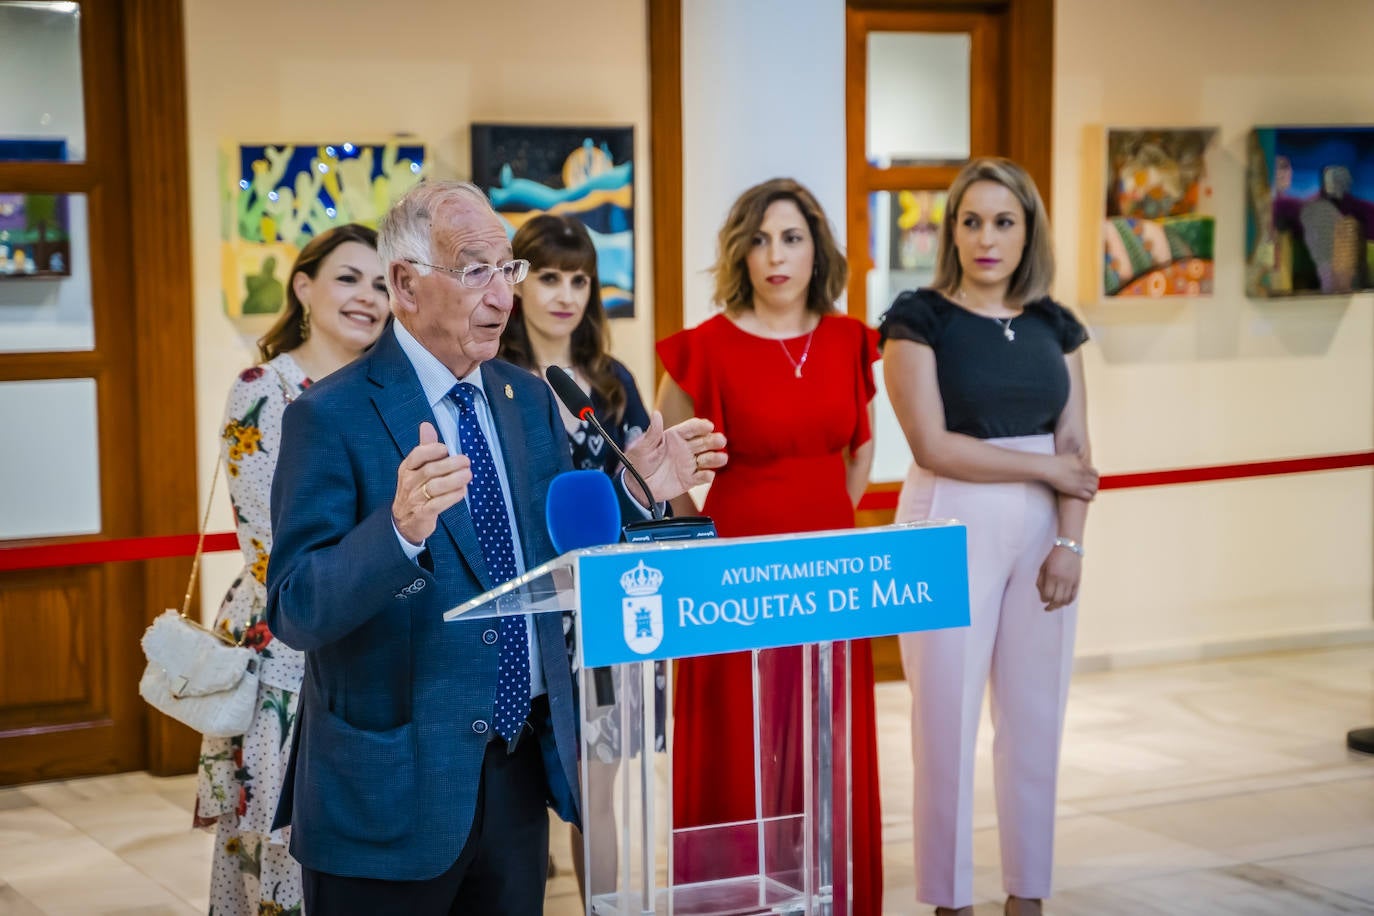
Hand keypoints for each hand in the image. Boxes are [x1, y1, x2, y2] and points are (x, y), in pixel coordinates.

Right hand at [392, 422, 470, 543]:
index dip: (432, 450)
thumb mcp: (416, 468)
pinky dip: (451, 497)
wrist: (404, 522)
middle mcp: (409, 482)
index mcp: (407, 468)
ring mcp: (415, 499)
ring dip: (453, 480)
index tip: (447, 449)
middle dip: (449, 465)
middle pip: (429, 471)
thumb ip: (425, 448)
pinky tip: (462, 491)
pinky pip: (437, 504)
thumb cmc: (415, 490)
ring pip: (434, 487)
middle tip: (466, 461)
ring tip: (468, 475)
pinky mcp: (422, 514)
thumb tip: (426, 425)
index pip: (417, 455)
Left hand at [622, 412, 727, 505]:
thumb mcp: (642, 447)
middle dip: (714, 440)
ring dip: (715, 458)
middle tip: (720, 441)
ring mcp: (689, 464)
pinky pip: (703, 477)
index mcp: (674, 437)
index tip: (709, 426)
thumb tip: (656, 414)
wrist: (637, 487)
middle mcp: (685, 448)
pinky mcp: (690, 479)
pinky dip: (707, 476)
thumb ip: (652, 432)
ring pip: (708, 458)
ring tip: (720, 458)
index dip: (701, 426)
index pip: (691, 428)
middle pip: (705, 441)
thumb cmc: (638, 463)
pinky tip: (707, 474)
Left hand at [1036, 544, 1080, 610]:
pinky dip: (1068, 602)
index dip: (1044, 599)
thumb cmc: (1053, 557)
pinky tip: (1064, 602)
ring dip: (1059, 605)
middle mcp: (1062, 580)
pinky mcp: (1078, 582)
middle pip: (1057, 600)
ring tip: (1055, 605)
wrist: (1069, 548)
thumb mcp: (1043, 567)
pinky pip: (1073, 596)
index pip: (1048, 594)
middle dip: (1051, 606)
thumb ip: (1040, 582)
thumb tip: (1042, 596)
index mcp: (1052, 575)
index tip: (1043, 599)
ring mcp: (1071, 581)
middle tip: (1048, 607)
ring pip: (1065, 600)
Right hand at [1043, 451, 1097, 500]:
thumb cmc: (1057, 461)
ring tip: (1091, 494)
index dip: (1095, 478)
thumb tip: (1082, 453)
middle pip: (1096, 482)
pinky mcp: (1076, 490)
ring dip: (1094, 492)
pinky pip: (1088, 496)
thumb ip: (1078, 455)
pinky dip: (1090, 498)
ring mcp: (1081, 483)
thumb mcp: (1071, 456)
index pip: (1095, 474)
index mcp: (1084, 467)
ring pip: (1094, 489)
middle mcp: (1085, 475)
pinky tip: (1089, 499)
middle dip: (1095, 485)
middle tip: (1093, 488)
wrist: (1050, 468)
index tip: (1093, 480)